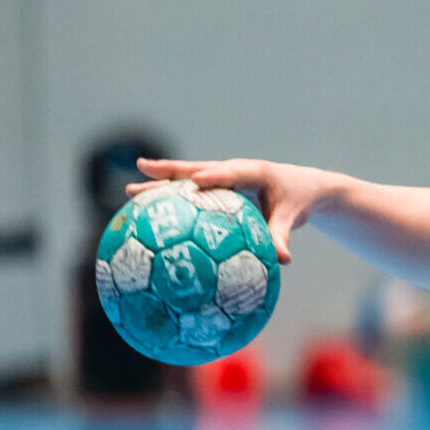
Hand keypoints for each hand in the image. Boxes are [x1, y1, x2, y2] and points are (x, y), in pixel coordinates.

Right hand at [128, 157, 330, 263]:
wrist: (299, 187)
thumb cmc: (296, 200)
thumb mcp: (292, 217)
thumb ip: (282, 236)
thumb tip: (282, 261)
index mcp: (254, 172)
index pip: (232, 172)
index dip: (214, 175)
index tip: (196, 180)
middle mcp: (233, 170)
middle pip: (197, 169)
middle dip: (170, 171)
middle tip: (141, 169)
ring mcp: (221, 178)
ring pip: (186, 179)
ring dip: (160, 184)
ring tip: (130, 190)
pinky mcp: (216, 189)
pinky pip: (190, 194)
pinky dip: (170, 201)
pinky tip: (145, 213)